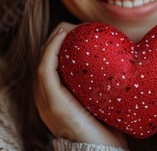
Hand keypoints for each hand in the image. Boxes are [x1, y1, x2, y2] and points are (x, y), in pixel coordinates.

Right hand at [34, 22, 127, 148]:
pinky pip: (45, 68)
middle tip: (77, 28)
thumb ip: (96, 84)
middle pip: (44, 57)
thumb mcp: (99, 101)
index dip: (59, 43)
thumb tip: (114, 60)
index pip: (50, 62)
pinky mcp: (51, 101)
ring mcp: (45, 100)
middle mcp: (44, 98)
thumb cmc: (106, 128)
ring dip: (55, 39)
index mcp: (54, 97)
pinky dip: (51, 48)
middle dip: (57, 38)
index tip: (78, 32)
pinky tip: (63, 35)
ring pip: (42, 59)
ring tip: (70, 28)